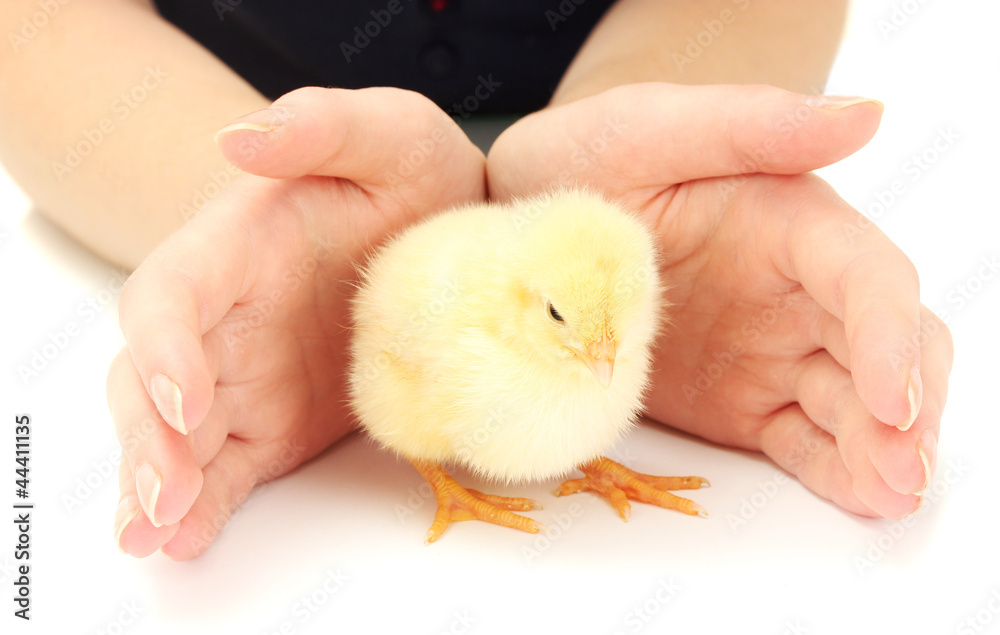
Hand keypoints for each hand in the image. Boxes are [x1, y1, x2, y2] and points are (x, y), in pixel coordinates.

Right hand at [110, 87, 485, 557]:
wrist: (447, 230)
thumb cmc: (413, 175)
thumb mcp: (391, 132)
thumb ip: (321, 125)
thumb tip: (240, 139)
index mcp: (235, 246)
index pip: (172, 295)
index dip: (165, 347)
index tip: (189, 397)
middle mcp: (223, 318)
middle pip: (153, 380)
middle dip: (150, 440)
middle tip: (162, 499)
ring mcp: (242, 376)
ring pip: (176, 437)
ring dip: (159, 487)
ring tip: (157, 539)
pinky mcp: (271, 423)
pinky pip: (224, 469)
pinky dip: (203, 506)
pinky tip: (186, 542)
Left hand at [487, 83, 952, 518]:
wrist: (524, 223)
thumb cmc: (588, 159)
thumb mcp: (649, 128)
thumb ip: (751, 123)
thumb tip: (865, 115)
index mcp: (791, 222)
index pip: (867, 278)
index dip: (891, 338)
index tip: (895, 400)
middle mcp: (797, 291)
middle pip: (887, 349)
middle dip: (909, 410)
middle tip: (905, 473)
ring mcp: (772, 351)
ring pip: (856, 405)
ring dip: (882, 452)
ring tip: (890, 500)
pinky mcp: (741, 400)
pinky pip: (802, 440)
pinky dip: (836, 472)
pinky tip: (862, 501)